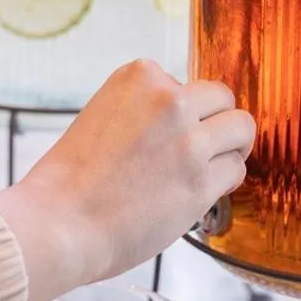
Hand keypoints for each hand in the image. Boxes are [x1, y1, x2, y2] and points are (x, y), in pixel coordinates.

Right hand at [0, 60, 253, 300]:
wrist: (58, 223)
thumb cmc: (70, 181)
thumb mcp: (101, 117)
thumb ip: (143, 112)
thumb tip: (185, 125)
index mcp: (138, 77)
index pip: (185, 83)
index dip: (182, 111)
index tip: (165, 136)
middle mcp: (168, 99)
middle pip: (222, 97)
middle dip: (215, 122)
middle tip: (201, 148)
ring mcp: (189, 139)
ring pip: (241, 129)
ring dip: (228, 150)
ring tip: (206, 170)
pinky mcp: (202, 181)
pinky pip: (236, 169)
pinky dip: (223, 182)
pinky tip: (199, 193)